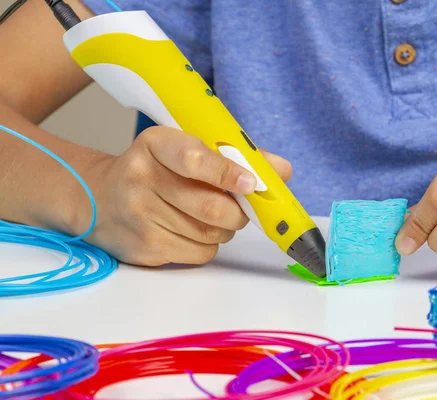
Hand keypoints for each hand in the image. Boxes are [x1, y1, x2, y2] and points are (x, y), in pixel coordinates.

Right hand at [78, 127, 291, 265]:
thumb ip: (234, 157)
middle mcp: (141, 178)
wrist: (99, 199)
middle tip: (240, 209)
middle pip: (211, 207)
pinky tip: (192, 232)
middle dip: (238, 213)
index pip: (194, 159)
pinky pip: (199, 254)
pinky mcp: (144, 247)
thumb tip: (282, 170)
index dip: (228, 173)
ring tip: (210, 217)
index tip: (252, 184)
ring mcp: (140, 216)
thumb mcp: (184, 150)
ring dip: (224, 230)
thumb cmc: (155, 170)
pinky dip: (208, 246)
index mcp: (156, 144)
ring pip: (210, 234)